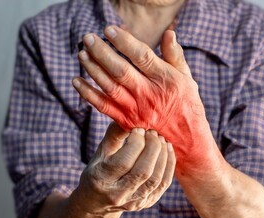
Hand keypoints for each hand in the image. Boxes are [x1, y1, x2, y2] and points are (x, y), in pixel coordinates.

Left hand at [72, 26, 216, 173]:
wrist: (185, 141)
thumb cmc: (187, 106)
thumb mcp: (187, 79)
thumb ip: (175, 56)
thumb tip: (169, 32)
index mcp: (165, 80)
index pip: (141, 56)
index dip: (124, 42)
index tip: (109, 30)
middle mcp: (149, 95)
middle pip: (121, 71)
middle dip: (102, 52)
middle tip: (88, 38)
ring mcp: (136, 110)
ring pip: (110, 87)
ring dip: (93, 69)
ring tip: (81, 54)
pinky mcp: (126, 121)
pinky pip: (103, 107)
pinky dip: (88, 94)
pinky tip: (76, 81)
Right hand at [72, 122, 175, 216]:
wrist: (97, 202)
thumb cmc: (98, 170)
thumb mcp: (101, 152)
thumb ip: (115, 134)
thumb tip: (131, 116)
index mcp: (100, 179)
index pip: (123, 162)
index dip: (135, 143)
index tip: (138, 129)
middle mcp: (117, 194)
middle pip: (142, 172)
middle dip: (152, 147)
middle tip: (152, 132)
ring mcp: (133, 202)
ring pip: (155, 179)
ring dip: (162, 155)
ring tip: (161, 139)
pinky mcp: (146, 203)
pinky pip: (163, 184)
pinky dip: (169, 165)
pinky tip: (167, 150)